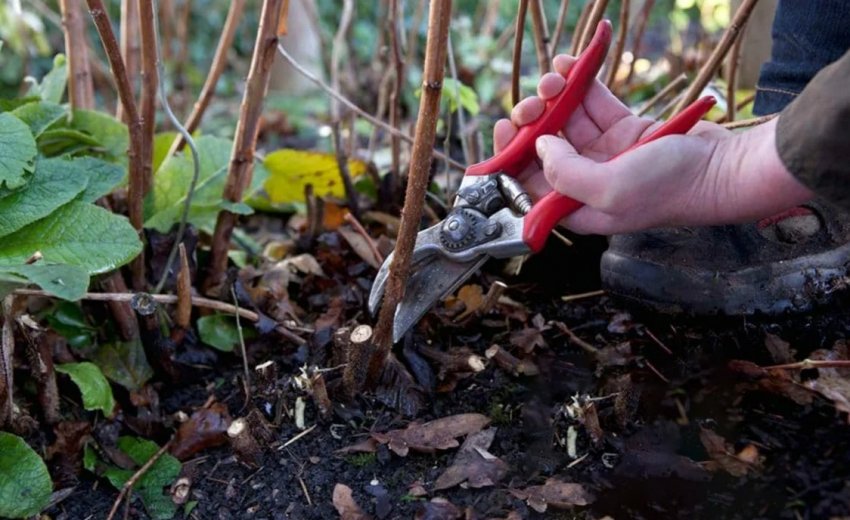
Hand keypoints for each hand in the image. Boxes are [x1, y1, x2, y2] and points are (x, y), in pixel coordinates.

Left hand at [493, 55, 811, 233]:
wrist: (723, 168)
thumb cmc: (670, 189)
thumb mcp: (609, 190)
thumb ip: (565, 173)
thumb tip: (539, 145)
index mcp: (576, 207)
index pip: (528, 185)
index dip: (510, 157)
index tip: (505, 129)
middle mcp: (586, 181)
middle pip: (543, 148)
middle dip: (532, 121)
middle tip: (533, 104)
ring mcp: (605, 153)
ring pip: (565, 120)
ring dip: (554, 96)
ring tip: (555, 76)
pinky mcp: (625, 129)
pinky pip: (593, 102)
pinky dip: (580, 82)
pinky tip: (568, 64)